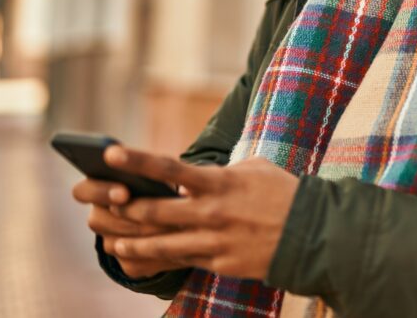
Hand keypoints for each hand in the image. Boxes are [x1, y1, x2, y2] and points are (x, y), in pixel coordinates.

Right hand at [71, 177, 186, 278]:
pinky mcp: (127, 264)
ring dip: (147, 236)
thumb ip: (154, 170)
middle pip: (99, 221)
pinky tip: (179, 247)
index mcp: (97, 188)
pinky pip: (136, 264)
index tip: (125, 193)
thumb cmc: (165, 181)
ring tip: (175, 226)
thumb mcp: (160, 171)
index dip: (101, 192)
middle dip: (132, 217)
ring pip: (118, 245)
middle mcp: (99, 218)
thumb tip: (164, 179)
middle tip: (160, 213)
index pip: (83, 191)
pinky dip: (158, 255)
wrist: (179, 210)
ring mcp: (110, 243)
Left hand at [104, 145, 299, 280]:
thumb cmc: (282, 193)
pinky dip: (162, 259)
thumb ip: (222, 172)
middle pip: (155, 211)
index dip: (136, 161)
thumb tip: (198, 176)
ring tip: (113, 240)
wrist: (312, 232)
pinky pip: (183, 261)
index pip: (169, 169)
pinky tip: (146, 257)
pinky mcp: (220, 263)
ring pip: (162, 244)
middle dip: (125, 207)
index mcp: (219, 182)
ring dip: (134, 241)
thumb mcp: (253, 169)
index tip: (110, 153)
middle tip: (105, 203)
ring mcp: (215, 240)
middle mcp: (212, 212)